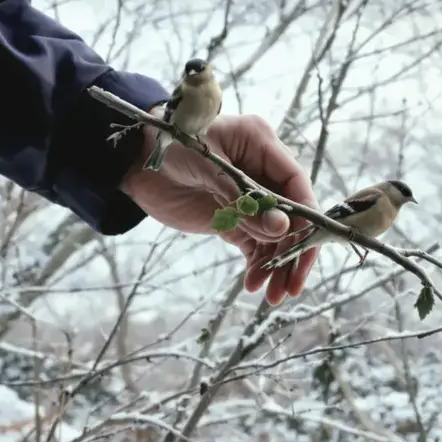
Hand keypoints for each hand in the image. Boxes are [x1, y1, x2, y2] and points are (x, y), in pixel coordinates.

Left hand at [120, 113, 318, 305]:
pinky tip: (253, 284)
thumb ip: (244, 200)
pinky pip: (256, 247)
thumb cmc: (170, 146)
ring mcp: (254, 200)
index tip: (304, 246)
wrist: (135, 162)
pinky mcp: (238, 221)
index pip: (297, 185)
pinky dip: (258, 267)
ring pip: (278, 238)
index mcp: (263, 146)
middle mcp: (265, 173)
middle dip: (295, 253)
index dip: (305, 216)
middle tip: (293, 284)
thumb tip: (282, 230)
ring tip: (273, 295)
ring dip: (278, 267)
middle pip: (294, 217)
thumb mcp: (206, 167)